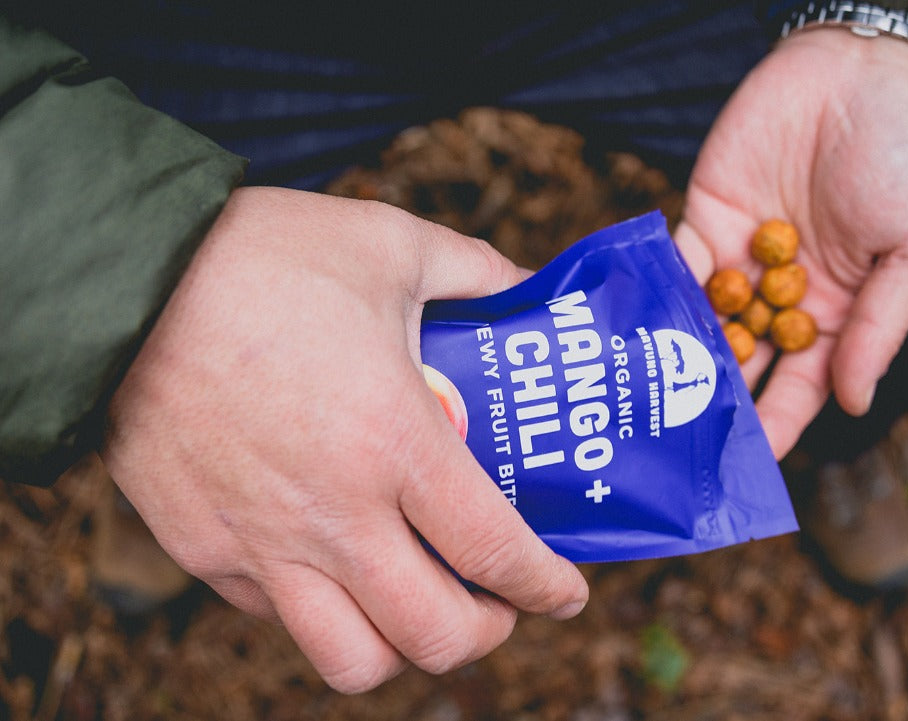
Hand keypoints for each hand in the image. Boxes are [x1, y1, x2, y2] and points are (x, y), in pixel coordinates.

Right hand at [102, 187, 587, 691]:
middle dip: (486, 634)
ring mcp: (261, 543)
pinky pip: (275, 616)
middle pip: (432, 636)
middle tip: (496, 599)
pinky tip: (333, 561)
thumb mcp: (388, 244)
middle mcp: (332, 514)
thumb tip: (526, 284)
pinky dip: (323, 609)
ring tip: (415, 602)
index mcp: (394, 442)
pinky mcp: (202, 547)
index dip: (545, 587)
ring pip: (349, 659)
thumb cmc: (262, 259)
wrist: (124, 280)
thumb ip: (475, 270)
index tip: (567, 594)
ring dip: (402, 645)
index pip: (493, 552)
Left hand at [675, 28, 907, 457]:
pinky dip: (664, 297)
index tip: (750, 468)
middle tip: (684, 446)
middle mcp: (783, 295)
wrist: (859, 71)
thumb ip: (881, 324)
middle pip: (743, 365)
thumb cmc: (906, 157)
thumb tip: (853, 402)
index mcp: (837, 310)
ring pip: (704, 324)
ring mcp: (740, 259)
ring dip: (681, 360)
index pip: (799, 384)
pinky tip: (645, 333)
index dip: (778, 425)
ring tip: (654, 403)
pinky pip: (679, 267)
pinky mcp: (705, 219)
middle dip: (716, 403)